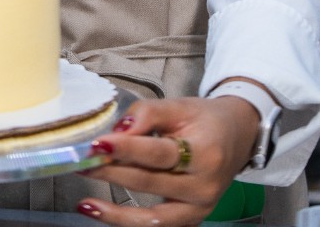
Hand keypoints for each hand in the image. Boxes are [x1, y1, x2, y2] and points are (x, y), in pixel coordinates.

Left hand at [77, 95, 259, 225]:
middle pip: (149, 182)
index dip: (127, 148)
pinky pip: (156, 225)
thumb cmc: (206, 119)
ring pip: (151, 217)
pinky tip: (101, 211)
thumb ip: (147, 114)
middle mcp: (204, 187)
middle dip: (110, 172)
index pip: (159, 153)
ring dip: (114, 210)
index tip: (98, 144)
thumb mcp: (179, 105)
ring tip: (85, 201)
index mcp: (205, 153)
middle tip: (80, 162)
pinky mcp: (191, 219)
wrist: (239, 137)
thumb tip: (117, 132)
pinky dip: (127, 221)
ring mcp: (199, 208)